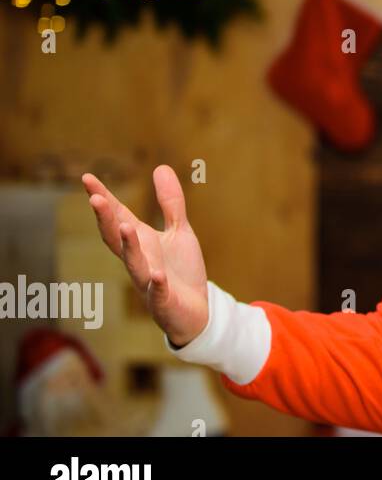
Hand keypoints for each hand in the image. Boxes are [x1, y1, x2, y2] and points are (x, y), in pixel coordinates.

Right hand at [81, 165, 209, 346]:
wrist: (197, 312)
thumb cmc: (181, 271)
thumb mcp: (179, 231)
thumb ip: (170, 203)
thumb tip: (160, 167)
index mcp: (141, 243)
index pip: (117, 218)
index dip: (103, 199)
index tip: (87, 178)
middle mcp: (139, 261)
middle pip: (116, 240)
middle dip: (106, 220)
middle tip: (95, 198)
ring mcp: (148, 283)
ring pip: (134, 265)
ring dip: (129, 247)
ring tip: (125, 225)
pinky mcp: (164, 303)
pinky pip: (158, 295)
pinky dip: (156, 286)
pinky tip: (157, 276)